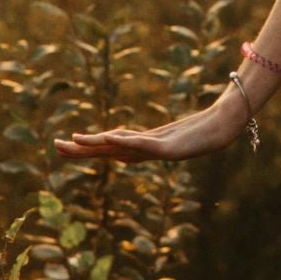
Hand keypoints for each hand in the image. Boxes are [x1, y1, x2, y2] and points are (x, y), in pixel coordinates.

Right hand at [55, 85, 251, 164]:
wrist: (225, 128)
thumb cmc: (203, 129)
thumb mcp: (174, 131)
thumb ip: (155, 135)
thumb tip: (142, 136)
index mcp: (145, 146)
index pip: (110, 146)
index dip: (88, 146)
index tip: (66, 145)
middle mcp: (146, 150)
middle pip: (107, 150)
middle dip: (82, 150)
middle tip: (55, 148)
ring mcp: (156, 150)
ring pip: (118, 148)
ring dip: (95, 146)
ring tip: (72, 143)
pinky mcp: (169, 147)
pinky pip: (141, 144)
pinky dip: (123, 142)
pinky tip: (108, 139)